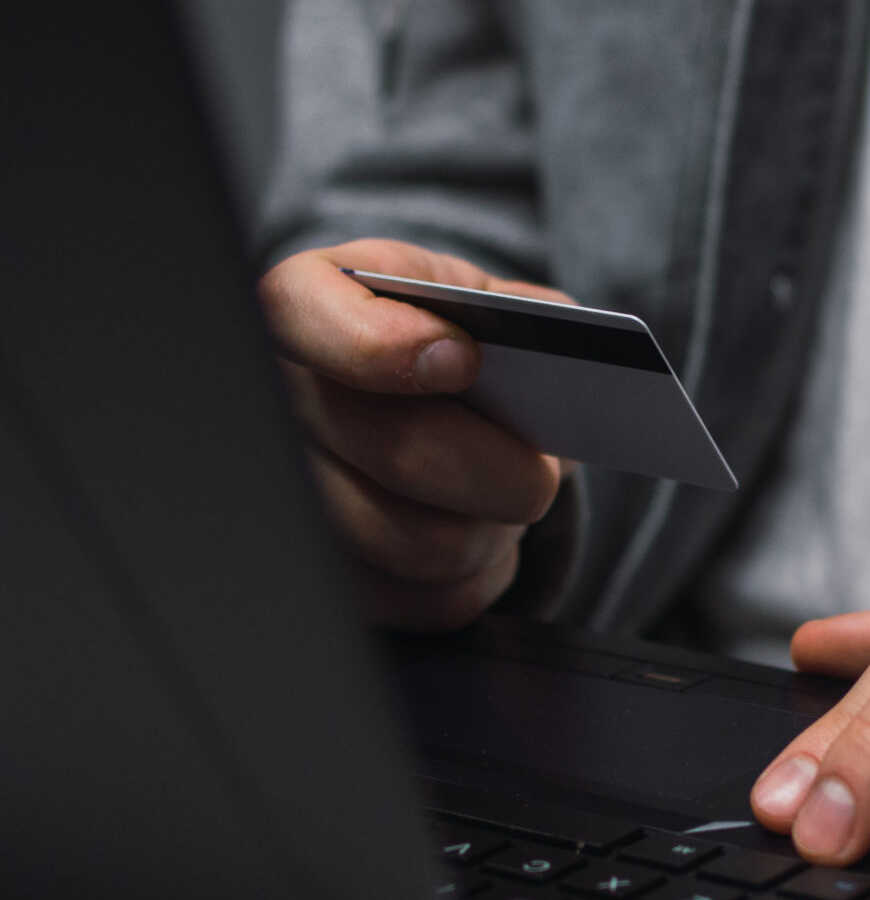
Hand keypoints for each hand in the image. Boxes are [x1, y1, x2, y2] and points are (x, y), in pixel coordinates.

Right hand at [260, 238, 566, 630]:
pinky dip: (482, 573)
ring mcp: (294, 499)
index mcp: (306, 307)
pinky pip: (432, 600)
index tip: (462, 359)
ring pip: (424, 543)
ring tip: (508, 495)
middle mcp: (282, 402)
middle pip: (398, 450)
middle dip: (504, 470)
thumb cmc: (452, 339)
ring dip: (496, 527)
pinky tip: (480, 528)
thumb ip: (519, 314)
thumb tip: (558, 356)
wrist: (427, 399)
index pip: (299, 316)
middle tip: (544, 468)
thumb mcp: (483, 299)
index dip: (381, 345)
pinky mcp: (331, 578)